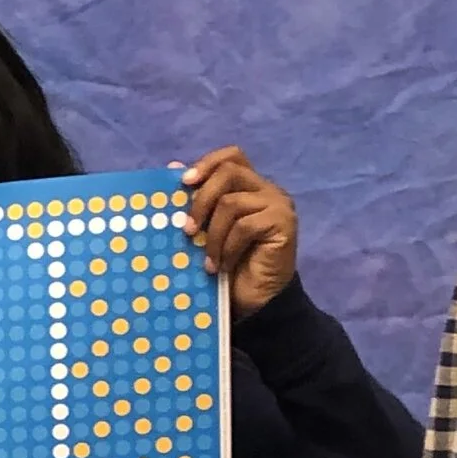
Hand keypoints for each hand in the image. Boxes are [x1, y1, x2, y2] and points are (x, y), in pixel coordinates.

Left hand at [181, 148, 297, 317]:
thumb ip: (195, 200)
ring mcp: (278, 205)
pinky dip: (226, 248)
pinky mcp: (284, 223)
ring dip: (212, 235)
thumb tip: (173, 166)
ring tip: (207, 259)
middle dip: (201, 201)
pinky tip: (220, 265)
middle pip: (229, 172)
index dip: (207, 163)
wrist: (254, 301)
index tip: (184, 183)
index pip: (232, 156)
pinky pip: (245, 226)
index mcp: (248, 186)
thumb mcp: (204, 231)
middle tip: (187, 230)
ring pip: (232, 202)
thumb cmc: (227, 264)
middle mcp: (267, 190)